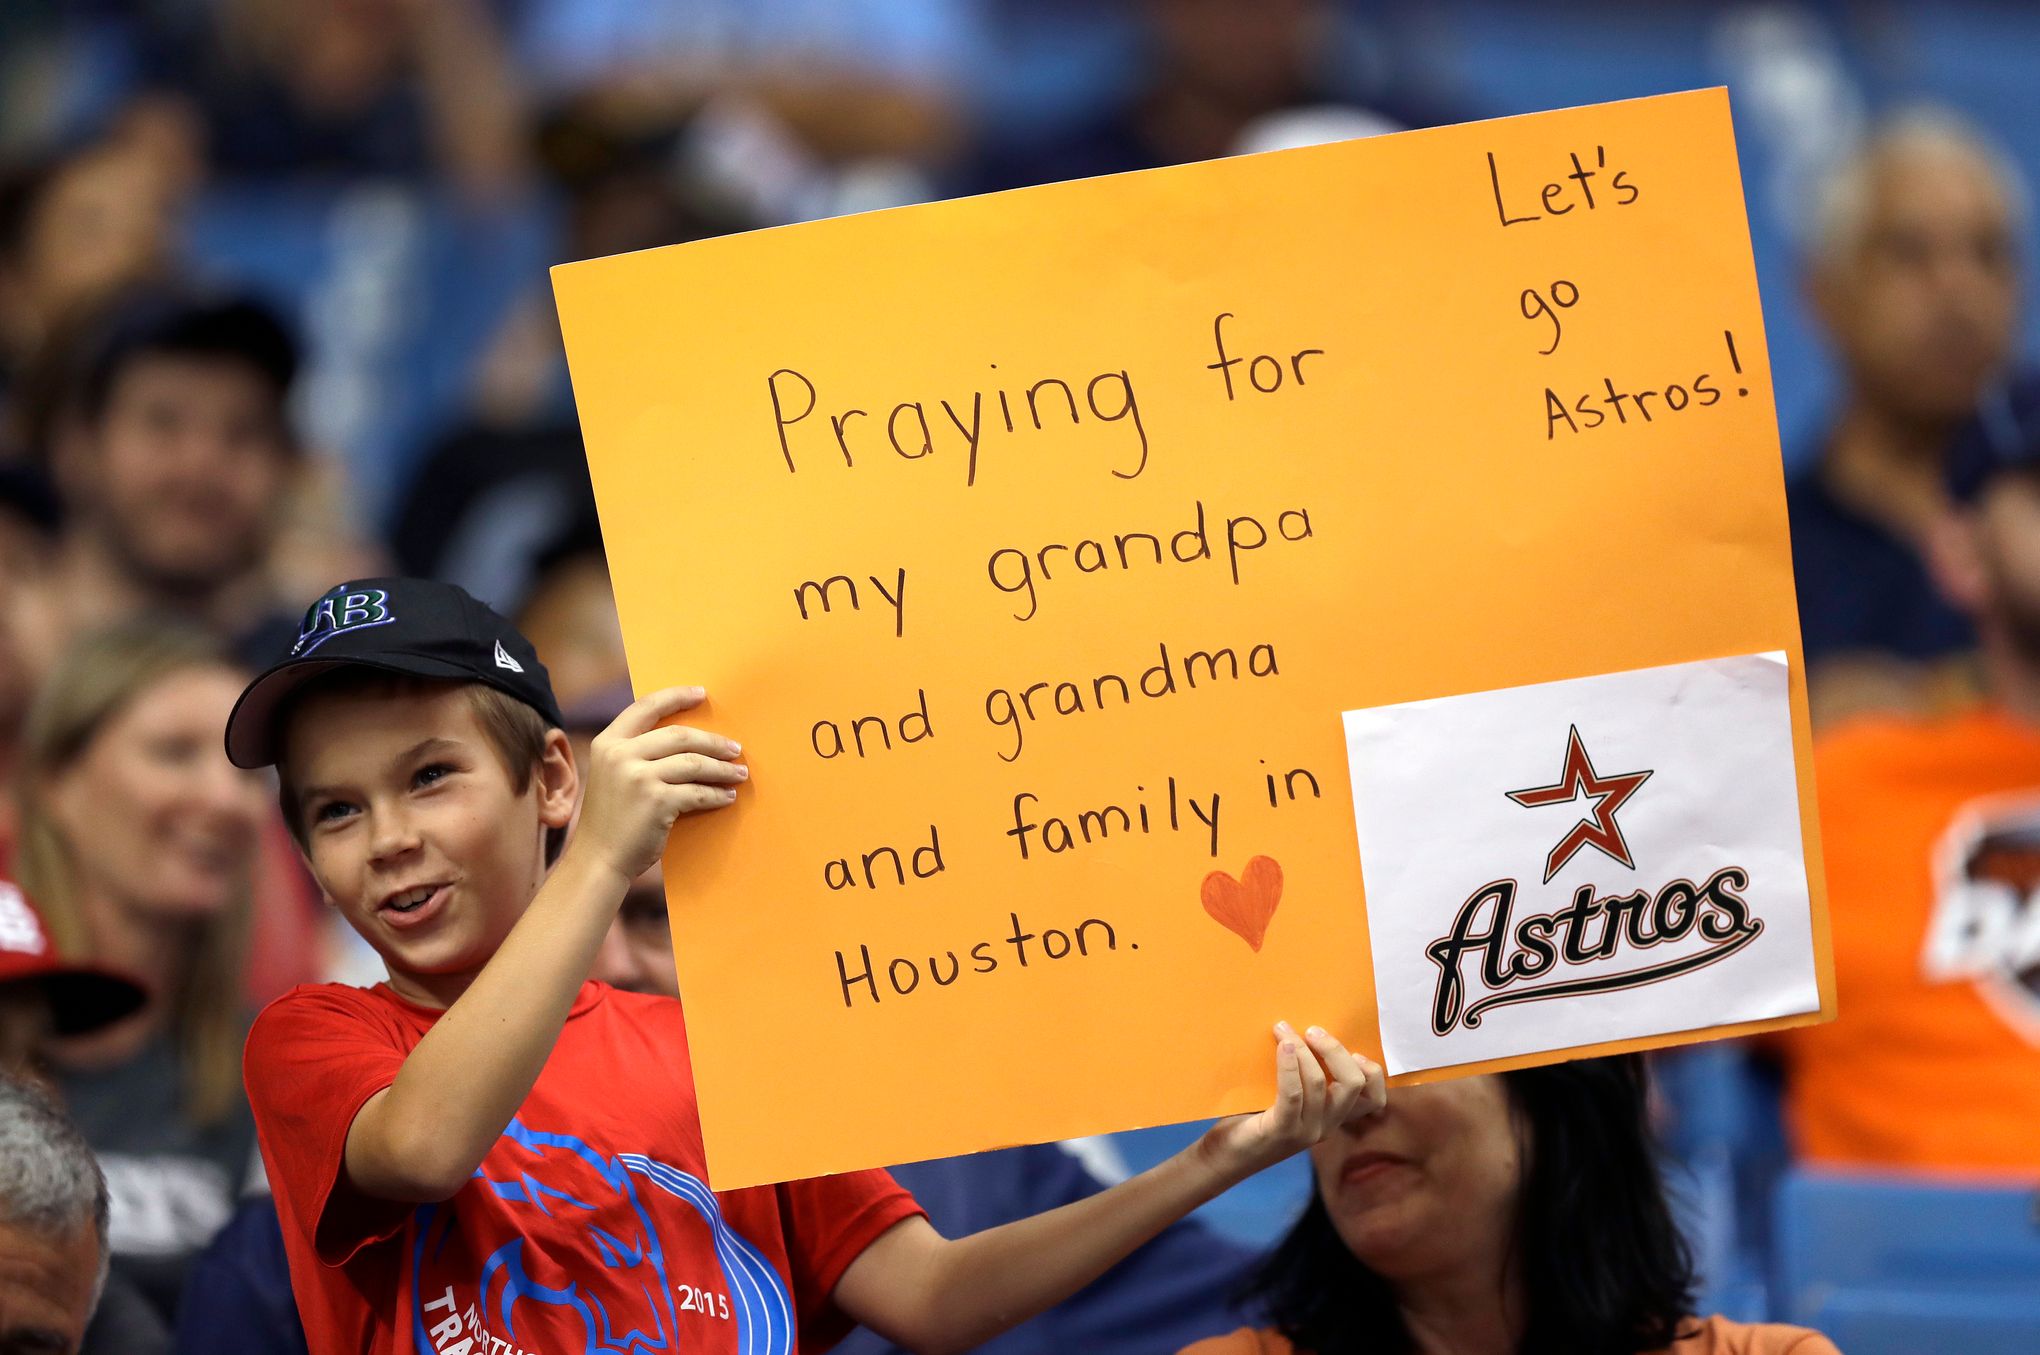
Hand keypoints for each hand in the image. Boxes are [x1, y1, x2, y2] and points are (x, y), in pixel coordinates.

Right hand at [569, 686, 746, 883]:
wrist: (599, 859)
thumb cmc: (612, 820)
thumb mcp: (612, 775)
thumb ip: (636, 753)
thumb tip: (687, 740)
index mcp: (608, 742)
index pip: (646, 707)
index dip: (676, 697)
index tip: (702, 694)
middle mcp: (620, 755)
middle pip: (680, 736)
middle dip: (713, 742)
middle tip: (735, 749)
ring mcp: (638, 777)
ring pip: (694, 763)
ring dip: (722, 769)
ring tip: (739, 773)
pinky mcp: (657, 801)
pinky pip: (698, 792)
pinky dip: (717, 794)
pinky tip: (728, 796)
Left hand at [1196, 1023, 1385, 1180]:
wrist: (1226, 1156)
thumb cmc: (1255, 1117)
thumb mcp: (1289, 1098)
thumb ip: (1305, 1076)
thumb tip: (1303, 1029)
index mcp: (1333, 1117)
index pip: (1374, 1099)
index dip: (1372, 1072)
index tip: (1352, 1050)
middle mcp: (1327, 1126)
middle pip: (1353, 1083)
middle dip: (1335, 1050)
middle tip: (1312, 1031)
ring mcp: (1306, 1131)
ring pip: (1319, 1082)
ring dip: (1302, 1049)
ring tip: (1282, 1029)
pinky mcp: (1282, 1131)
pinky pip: (1293, 1094)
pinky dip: (1289, 1066)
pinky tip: (1281, 1046)